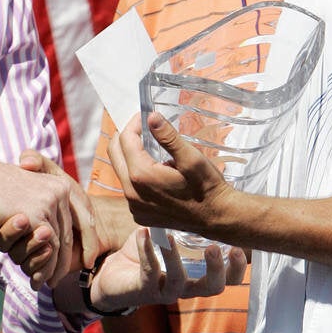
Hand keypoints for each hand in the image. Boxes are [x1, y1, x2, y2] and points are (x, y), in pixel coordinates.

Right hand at [0, 156, 97, 287]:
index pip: (83, 216)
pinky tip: (37, 280)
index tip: (87, 259)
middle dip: (64, 261)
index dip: (88, 240)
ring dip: (52, 268)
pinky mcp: (35, 217)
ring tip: (47, 283)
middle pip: (68, 234)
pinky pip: (48, 248)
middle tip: (56, 280)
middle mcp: (61, 192)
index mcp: (61, 184)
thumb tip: (52, 232)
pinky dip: (42, 267)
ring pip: (58, 245)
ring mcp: (49, 204)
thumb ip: (42, 202)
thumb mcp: (27, 187)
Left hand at [90, 228, 245, 311]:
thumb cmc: (146, 251)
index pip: (228, 276)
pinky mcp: (144, 290)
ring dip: (176, 258)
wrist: (114, 274)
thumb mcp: (169, 231)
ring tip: (171, 237)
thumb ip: (185, 219)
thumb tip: (197, 185)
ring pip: (180, 285)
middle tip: (214, 247)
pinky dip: (147, 251)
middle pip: (213, 288)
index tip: (239, 245)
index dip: (237, 265)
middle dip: (218, 270)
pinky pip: (149, 273)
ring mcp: (165, 290)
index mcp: (198, 273)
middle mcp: (187, 285)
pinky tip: (143, 232)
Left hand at [110, 112, 234, 239]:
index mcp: (142, 176)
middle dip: (125, 136)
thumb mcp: (191, 158)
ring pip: (121, 171)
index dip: (133, 123)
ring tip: (151, 149)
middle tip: (141, 127)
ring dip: (130, 156)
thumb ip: (168, 137)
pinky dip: (135, 175)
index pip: (125, 140)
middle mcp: (132, 194)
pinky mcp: (139, 214)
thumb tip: (151, 117)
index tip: (143, 115)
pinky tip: (155, 172)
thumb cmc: (207, 187)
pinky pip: (129, 188)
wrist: (216, 217)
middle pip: (115, 154)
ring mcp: (134, 206)